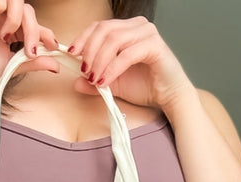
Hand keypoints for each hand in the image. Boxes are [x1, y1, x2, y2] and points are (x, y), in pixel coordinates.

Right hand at [0, 0, 59, 95]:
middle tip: (29, 50)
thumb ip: (34, 62)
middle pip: (28, 10)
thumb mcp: (14, 67)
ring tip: (6, 36)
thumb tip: (56, 65)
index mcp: (10, 28)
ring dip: (17, 16)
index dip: (45, 32)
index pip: (32, 22)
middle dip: (33, 30)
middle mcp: (1, 16)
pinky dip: (1, 5)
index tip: (52, 45)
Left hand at [68, 16, 194, 112]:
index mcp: (127, 29)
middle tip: (84, 71)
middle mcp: (137, 26)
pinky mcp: (155, 45)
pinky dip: (112, 68)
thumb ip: (94, 81)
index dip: (83, 38)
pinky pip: (127, 54)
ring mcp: (147, 33)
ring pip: (114, 40)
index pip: (99, 26)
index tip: (71, 54)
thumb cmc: (145, 87)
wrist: (169, 97)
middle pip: (104, 30)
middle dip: (90, 51)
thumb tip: (75, 82)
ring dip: (99, 61)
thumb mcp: (113, 84)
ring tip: (94, 79)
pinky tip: (105, 81)